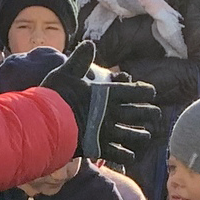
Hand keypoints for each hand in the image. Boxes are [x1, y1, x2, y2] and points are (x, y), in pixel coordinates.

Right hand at [40, 39, 158, 168]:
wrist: (44, 123)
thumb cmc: (54, 96)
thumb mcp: (66, 73)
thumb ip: (80, 60)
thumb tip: (89, 44)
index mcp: (107, 95)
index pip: (135, 92)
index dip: (145, 92)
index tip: (150, 92)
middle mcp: (111, 114)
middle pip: (140, 114)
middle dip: (150, 113)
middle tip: (156, 114)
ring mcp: (106, 132)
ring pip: (133, 136)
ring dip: (141, 136)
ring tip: (146, 136)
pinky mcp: (98, 148)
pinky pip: (118, 155)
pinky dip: (126, 155)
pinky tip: (131, 156)